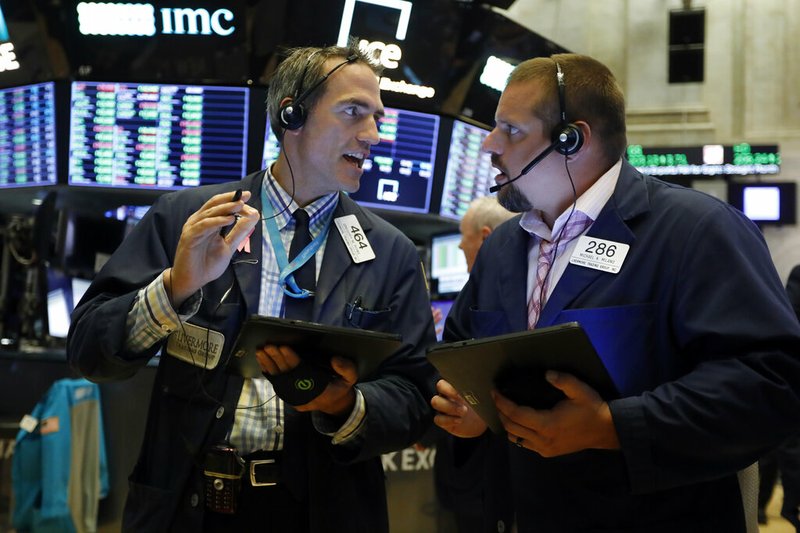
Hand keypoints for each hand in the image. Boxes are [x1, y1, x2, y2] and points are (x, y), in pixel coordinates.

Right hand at [166, 190, 259, 305]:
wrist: (192, 280)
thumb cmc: (207, 264)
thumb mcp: (228, 246)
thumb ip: (239, 232)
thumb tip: (253, 217)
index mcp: (207, 223)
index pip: (219, 205)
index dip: (232, 199)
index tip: (247, 195)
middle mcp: (199, 222)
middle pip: (214, 204)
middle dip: (230, 199)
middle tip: (244, 196)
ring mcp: (193, 228)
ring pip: (209, 213)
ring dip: (226, 208)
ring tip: (240, 205)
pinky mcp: (189, 237)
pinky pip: (204, 225)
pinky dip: (217, 221)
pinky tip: (229, 219)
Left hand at [257, 345, 357, 417]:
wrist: (334, 404)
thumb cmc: (340, 387)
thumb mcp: (350, 379)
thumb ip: (346, 368)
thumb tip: (335, 359)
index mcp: (320, 391)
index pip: (303, 374)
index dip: (292, 360)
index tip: (284, 347)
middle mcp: (304, 397)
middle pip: (287, 376)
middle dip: (277, 360)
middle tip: (269, 346)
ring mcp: (294, 399)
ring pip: (279, 381)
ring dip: (269, 365)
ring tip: (261, 351)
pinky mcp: (289, 396)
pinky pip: (277, 384)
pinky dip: (269, 372)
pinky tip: (263, 361)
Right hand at [431, 379, 486, 437]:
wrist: (481, 425)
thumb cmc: (481, 407)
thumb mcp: (485, 397)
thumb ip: (485, 390)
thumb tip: (492, 388)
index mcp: (456, 386)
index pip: (449, 376)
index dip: (453, 381)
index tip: (463, 388)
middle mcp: (447, 394)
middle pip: (439, 386)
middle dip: (449, 391)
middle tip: (463, 399)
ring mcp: (444, 407)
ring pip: (435, 402)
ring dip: (449, 406)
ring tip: (463, 411)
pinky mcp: (443, 421)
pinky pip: (437, 419)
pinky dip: (447, 420)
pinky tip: (459, 420)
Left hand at [494, 370, 619, 456]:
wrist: (605, 431)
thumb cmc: (591, 409)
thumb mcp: (580, 390)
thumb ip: (563, 380)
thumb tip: (546, 374)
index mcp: (547, 425)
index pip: (515, 414)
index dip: (502, 402)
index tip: (494, 391)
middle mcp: (542, 440)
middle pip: (511, 426)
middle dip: (500, 411)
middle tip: (496, 397)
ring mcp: (544, 448)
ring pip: (515, 437)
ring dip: (506, 423)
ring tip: (504, 408)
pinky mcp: (547, 452)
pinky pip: (524, 444)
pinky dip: (517, 432)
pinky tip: (517, 422)